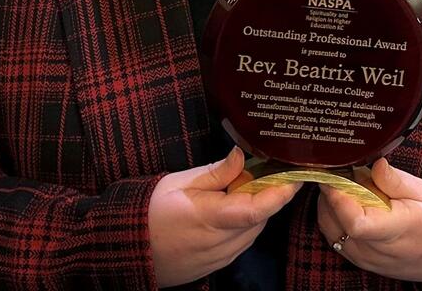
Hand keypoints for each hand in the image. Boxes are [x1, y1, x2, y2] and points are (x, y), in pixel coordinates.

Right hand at [149, 147, 300, 287]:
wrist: (127, 246)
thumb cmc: (150, 209)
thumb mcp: (181, 181)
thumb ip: (216, 172)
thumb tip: (241, 156)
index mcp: (211, 218)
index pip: (258, 208)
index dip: (280, 193)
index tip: (295, 176)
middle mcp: (220, 243)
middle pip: (259, 219)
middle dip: (266, 196)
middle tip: (259, 173)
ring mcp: (219, 258)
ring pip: (252, 232)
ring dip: (254, 211)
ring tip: (236, 191)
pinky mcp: (215, 266)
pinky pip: (240, 243)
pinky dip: (242, 225)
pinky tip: (228, 210)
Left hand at [317, 158, 421, 282]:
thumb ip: (396, 180)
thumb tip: (374, 163)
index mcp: (397, 230)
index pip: (355, 223)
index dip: (338, 197)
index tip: (336, 174)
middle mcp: (377, 250)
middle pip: (334, 222)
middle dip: (331, 193)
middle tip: (345, 173)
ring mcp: (366, 259)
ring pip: (329, 230)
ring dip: (330, 204)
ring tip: (348, 187)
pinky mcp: (360, 261)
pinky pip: (334, 238)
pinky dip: (333, 217)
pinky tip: (349, 203)